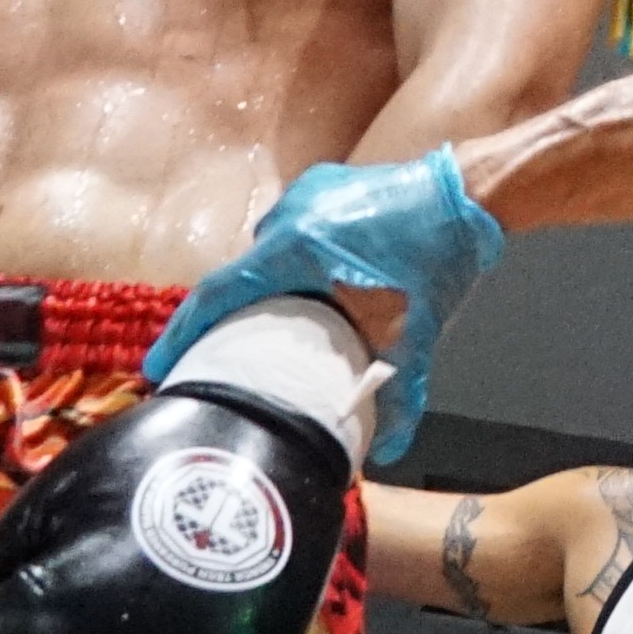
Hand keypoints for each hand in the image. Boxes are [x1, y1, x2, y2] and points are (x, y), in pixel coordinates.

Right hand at [151, 149, 503, 461]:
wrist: (473, 195)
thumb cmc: (440, 256)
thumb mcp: (416, 328)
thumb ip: (402, 388)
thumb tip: (389, 447)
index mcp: (296, 247)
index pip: (219, 293)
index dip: (183, 333)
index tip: (159, 366)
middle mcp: (290, 215)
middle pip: (240, 276)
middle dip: (225, 318)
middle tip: (216, 359)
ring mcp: (305, 194)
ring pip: (267, 253)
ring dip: (263, 288)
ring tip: (262, 328)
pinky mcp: (323, 186)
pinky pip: (290, 231)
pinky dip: (287, 262)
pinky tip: (303, 290)